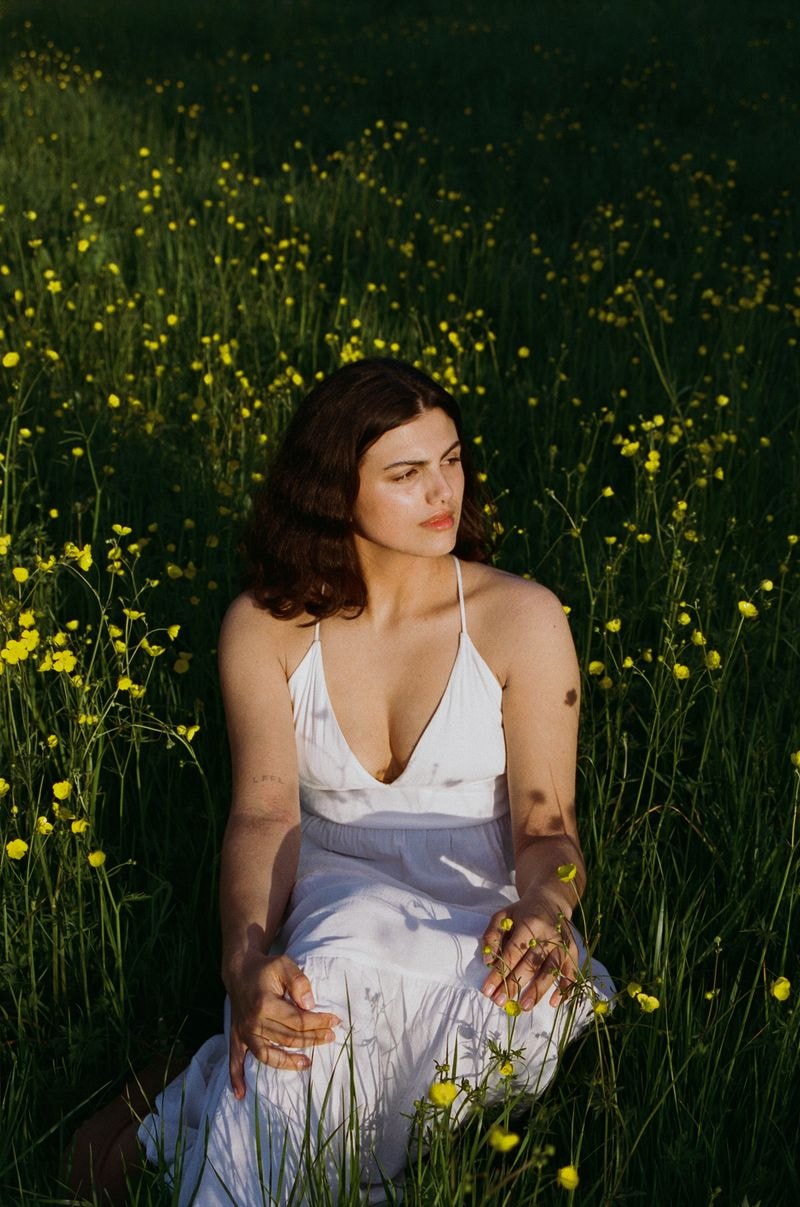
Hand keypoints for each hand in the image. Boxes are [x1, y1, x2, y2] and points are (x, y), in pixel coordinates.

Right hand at [227, 952, 340, 1096]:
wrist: (239, 971)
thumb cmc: (265, 968)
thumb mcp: (284, 964)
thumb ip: (298, 981)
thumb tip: (310, 1004)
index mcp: (265, 1004)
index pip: (298, 1020)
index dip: (318, 1022)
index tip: (334, 1021)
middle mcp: (253, 1022)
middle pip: (288, 1038)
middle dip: (312, 1039)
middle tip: (331, 1038)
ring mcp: (244, 1032)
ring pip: (269, 1054)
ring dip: (288, 1062)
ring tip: (307, 1063)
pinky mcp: (237, 1037)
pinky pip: (235, 1061)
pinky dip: (236, 1078)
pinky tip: (241, 1094)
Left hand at [480, 894, 578, 1010]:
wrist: (551, 900)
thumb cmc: (522, 912)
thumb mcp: (503, 915)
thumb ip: (492, 935)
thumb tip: (488, 961)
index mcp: (530, 924)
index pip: (512, 953)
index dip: (499, 973)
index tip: (488, 990)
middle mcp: (549, 935)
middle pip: (531, 964)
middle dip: (514, 985)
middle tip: (500, 1002)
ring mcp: (563, 943)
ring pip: (551, 971)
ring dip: (537, 991)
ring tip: (524, 1006)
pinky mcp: (574, 950)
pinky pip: (570, 972)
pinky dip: (564, 989)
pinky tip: (553, 1003)